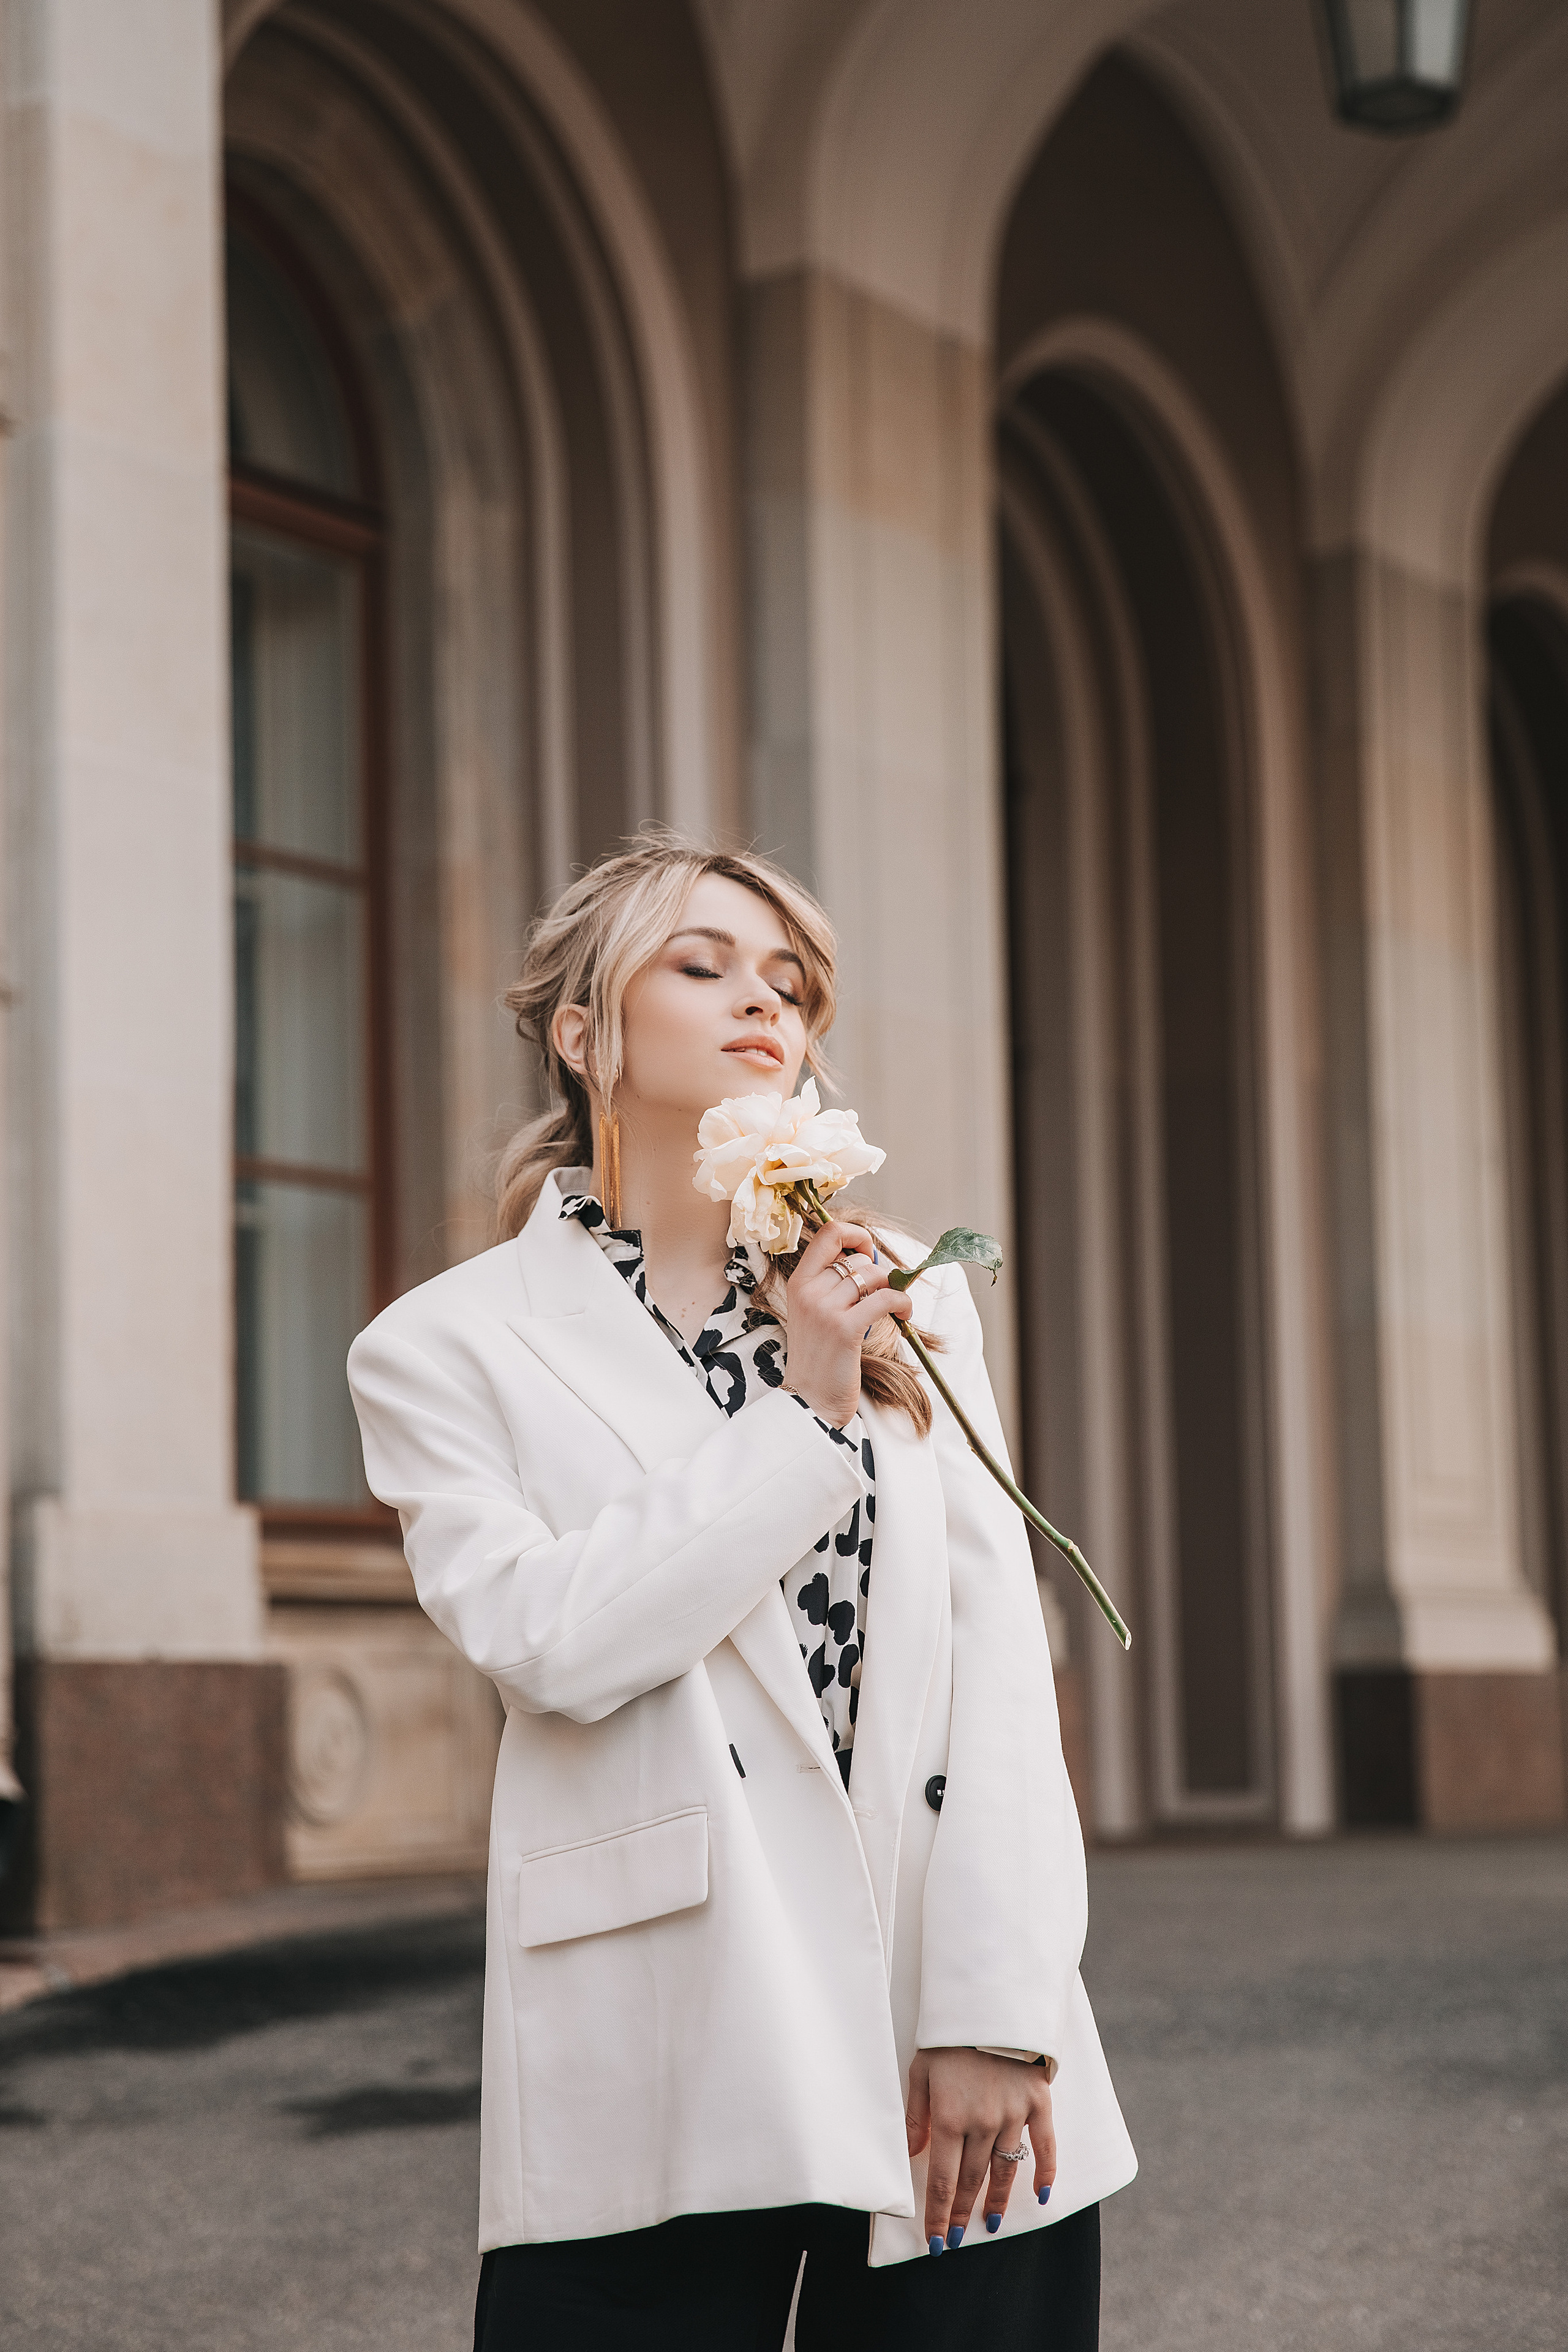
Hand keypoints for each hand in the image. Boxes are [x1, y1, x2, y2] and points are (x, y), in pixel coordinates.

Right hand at [781, 1219, 911, 1425]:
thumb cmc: (820, 1355)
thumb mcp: (813, 1312)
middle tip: (884, 1294)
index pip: (828, 1234)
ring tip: (897, 1307)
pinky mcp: (844, 1329)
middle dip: (879, 1274)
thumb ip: (832, 1283)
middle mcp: (808, 1291)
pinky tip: (904, 1314)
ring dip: (892, 1289)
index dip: (856, 1234)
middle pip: (858, 1260)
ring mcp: (824, 1310)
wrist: (810, 1400)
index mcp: (798, 1283)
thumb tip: (869, 1255)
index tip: (869, 1251)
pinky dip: (902, 1302)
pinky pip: (885, 1298)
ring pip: (873, 1276)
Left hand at [905, 2047, 1055, 2248]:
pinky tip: (1041, 2196)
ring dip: (996, 2200)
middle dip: (962, 2212)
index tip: (937, 2242)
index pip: (943, 2180)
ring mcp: (1013, 2114)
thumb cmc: (949, 2037)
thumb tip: (910, 2157)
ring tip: (989, 2224)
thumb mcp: (920, 2072)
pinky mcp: (1037, 2102)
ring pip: (1004, 2170)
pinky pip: (1045, 2146)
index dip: (939, 2215)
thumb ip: (915, 2117)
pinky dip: (1045, 2172)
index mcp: (949, 2117)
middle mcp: (982, 2122)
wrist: (989, 2003)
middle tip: (957, 2238)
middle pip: (971, 2180)